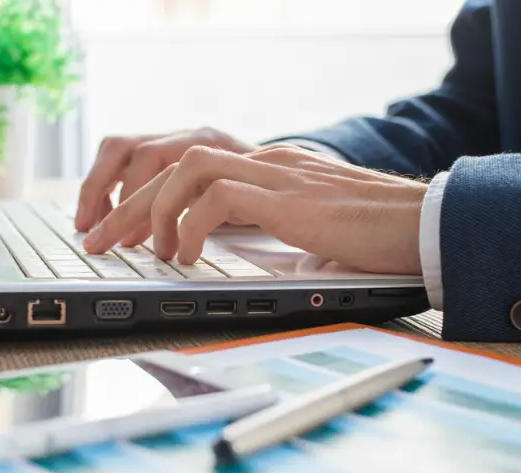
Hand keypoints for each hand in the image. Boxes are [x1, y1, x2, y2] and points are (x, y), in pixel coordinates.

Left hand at [82, 144, 427, 274]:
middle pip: (171, 163)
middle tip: (96, 242)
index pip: (184, 165)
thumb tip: (239, 260)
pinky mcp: (288, 197)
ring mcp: (275, 175)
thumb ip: (272, 235)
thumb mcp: (309, 234)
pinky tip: (185, 256)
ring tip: (145, 252)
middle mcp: (263, 163)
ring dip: (151, 211)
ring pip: (185, 167)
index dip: (141, 196)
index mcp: (264, 170)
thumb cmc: (372, 238)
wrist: (424, 226)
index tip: (116, 231)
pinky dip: (189, 226)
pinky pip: (218, 195)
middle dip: (123, 205)